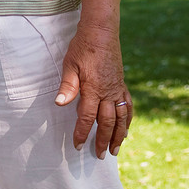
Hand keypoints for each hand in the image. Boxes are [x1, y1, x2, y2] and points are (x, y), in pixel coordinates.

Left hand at [55, 25, 132, 158]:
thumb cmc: (82, 47)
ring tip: (115, 150)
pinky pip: (128, 106)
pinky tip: (126, 129)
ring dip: (118, 135)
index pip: (87, 117)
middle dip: (102, 140)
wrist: (101, 32)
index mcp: (93, 89)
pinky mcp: (122, 84)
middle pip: (107, 122)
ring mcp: (117, 88)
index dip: (82, 132)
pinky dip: (128, 120)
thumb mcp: (70, 64)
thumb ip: (67, 86)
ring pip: (121, 118)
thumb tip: (59, 104)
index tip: (77, 145)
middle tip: (98, 156)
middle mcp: (108, 92)